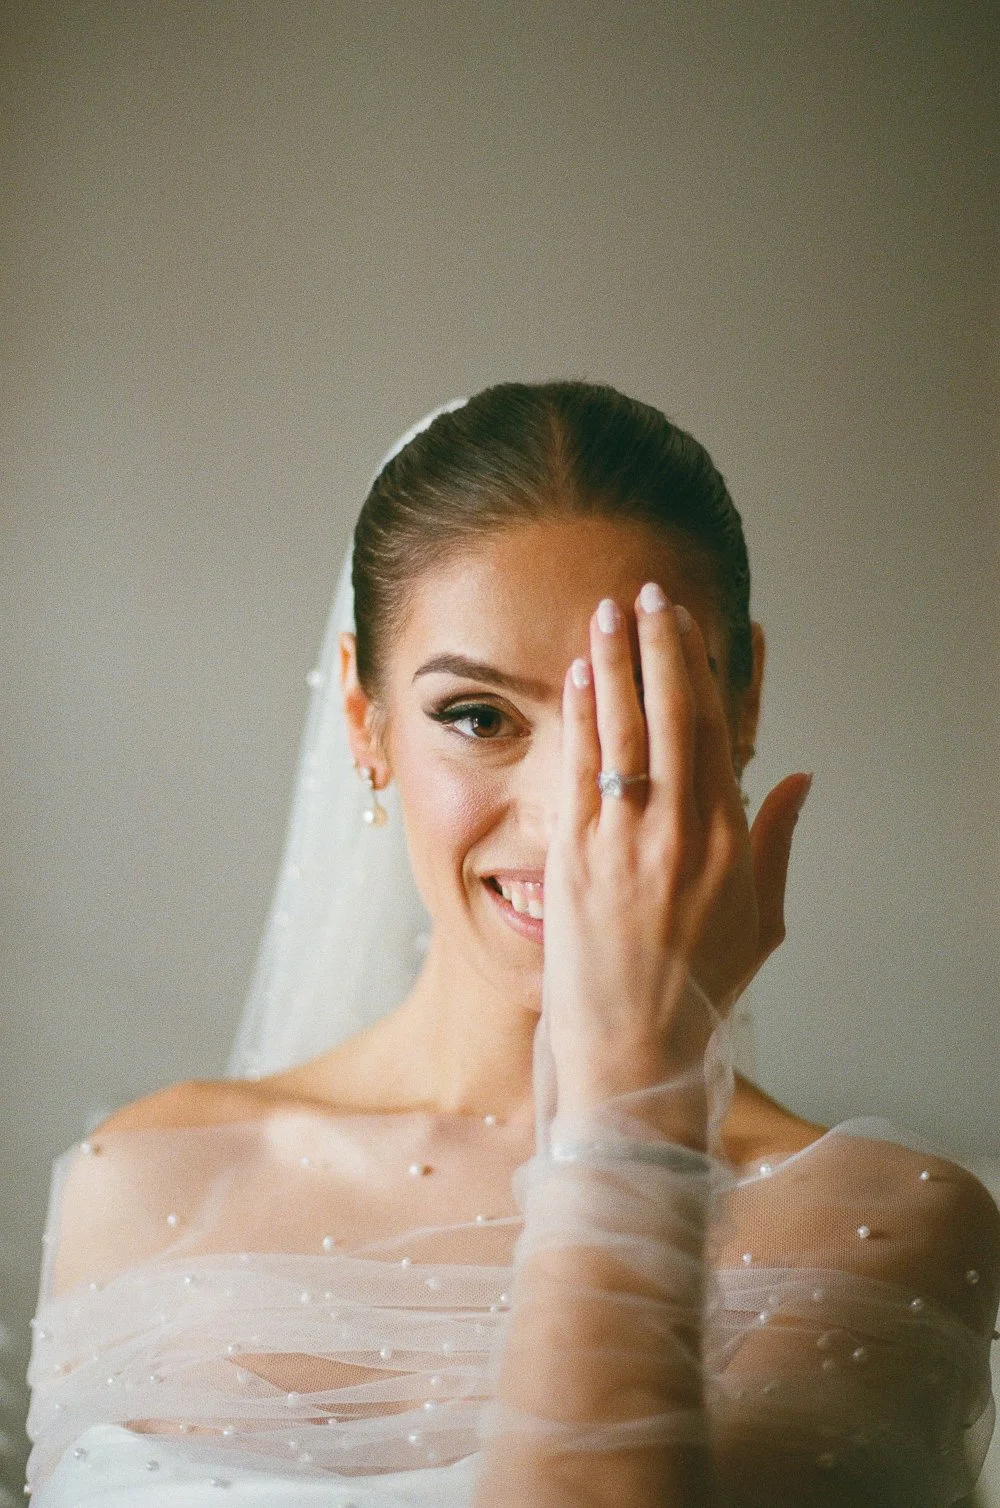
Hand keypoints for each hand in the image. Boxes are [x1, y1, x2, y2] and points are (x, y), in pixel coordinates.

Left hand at [541, 584, 809, 1111]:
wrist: (635, 1054)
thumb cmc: (699, 994)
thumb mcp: (763, 923)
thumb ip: (781, 842)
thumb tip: (800, 778)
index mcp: (731, 842)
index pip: (717, 733)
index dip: (701, 673)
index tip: (690, 629)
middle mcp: (682, 830)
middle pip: (672, 716)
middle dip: (659, 647)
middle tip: (648, 595)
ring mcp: (626, 841)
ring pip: (624, 729)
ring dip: (615, 663)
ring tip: (608, 612)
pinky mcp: (576, 858)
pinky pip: (579, 769)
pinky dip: (580, 716)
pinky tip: (578, 675)